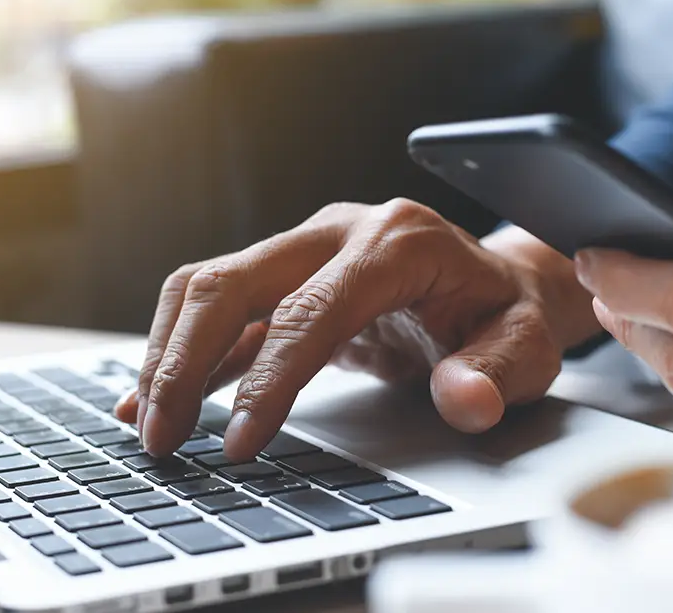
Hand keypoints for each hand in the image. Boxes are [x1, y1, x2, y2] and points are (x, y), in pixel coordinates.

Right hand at [115, 200, 600, 458]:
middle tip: (161, 437)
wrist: (498, 284)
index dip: (270, 379)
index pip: (313, 310)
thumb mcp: (525, 345)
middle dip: (184, 360)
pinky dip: (182, 351)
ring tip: (147, 424)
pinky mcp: (290, 276)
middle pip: (236, 281)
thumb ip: (495, 371)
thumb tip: (463, 399)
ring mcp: (308, 248)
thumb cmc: (507, 314)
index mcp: (397, 242)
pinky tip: (152, 396)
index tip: (241, 441)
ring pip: (212, 286)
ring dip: (169, 353)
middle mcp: (340, 232)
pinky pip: (222, 308)